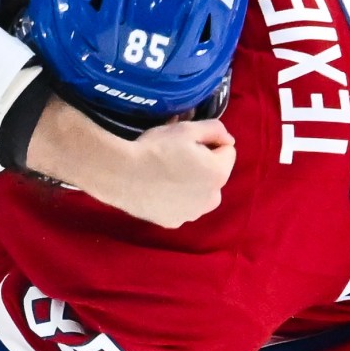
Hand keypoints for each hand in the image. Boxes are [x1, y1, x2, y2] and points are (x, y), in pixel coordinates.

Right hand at [28, 101, 234, 229]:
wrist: (121, 173)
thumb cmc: (156, 148)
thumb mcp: (187, 129)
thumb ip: (216, 129)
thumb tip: (228, 140)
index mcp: (219, 174)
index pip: (228, 150)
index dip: (209, 141)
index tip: (189, 141)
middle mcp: (212, 199)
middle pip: (215, 174)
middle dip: (204, 164)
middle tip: (177, 155)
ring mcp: (192, 214)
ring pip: (199, 192)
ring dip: (191, 183)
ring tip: (166, 172)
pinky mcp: (173, 222)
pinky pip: (181, 205)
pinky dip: (175, 198)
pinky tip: (158, 188)